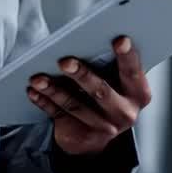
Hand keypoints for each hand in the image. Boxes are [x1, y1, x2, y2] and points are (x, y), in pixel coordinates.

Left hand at [26, 36, 150, 154]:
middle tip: (64, 61)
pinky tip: (33, 91)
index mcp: (138, 94)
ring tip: (37, 78)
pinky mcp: (81, 134)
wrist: (97, 133)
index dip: (127, 56)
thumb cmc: (107, 91)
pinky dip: (44, 102)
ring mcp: (103, 127)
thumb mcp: (116, 80)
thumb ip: (109, 64)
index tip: (119, 39)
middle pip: (101, 91)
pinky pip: (59, 116)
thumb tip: (85, 38)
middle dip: (82, 75)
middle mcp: (124, 113)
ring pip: (75, 105)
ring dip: (54, 90)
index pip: (132, 72)